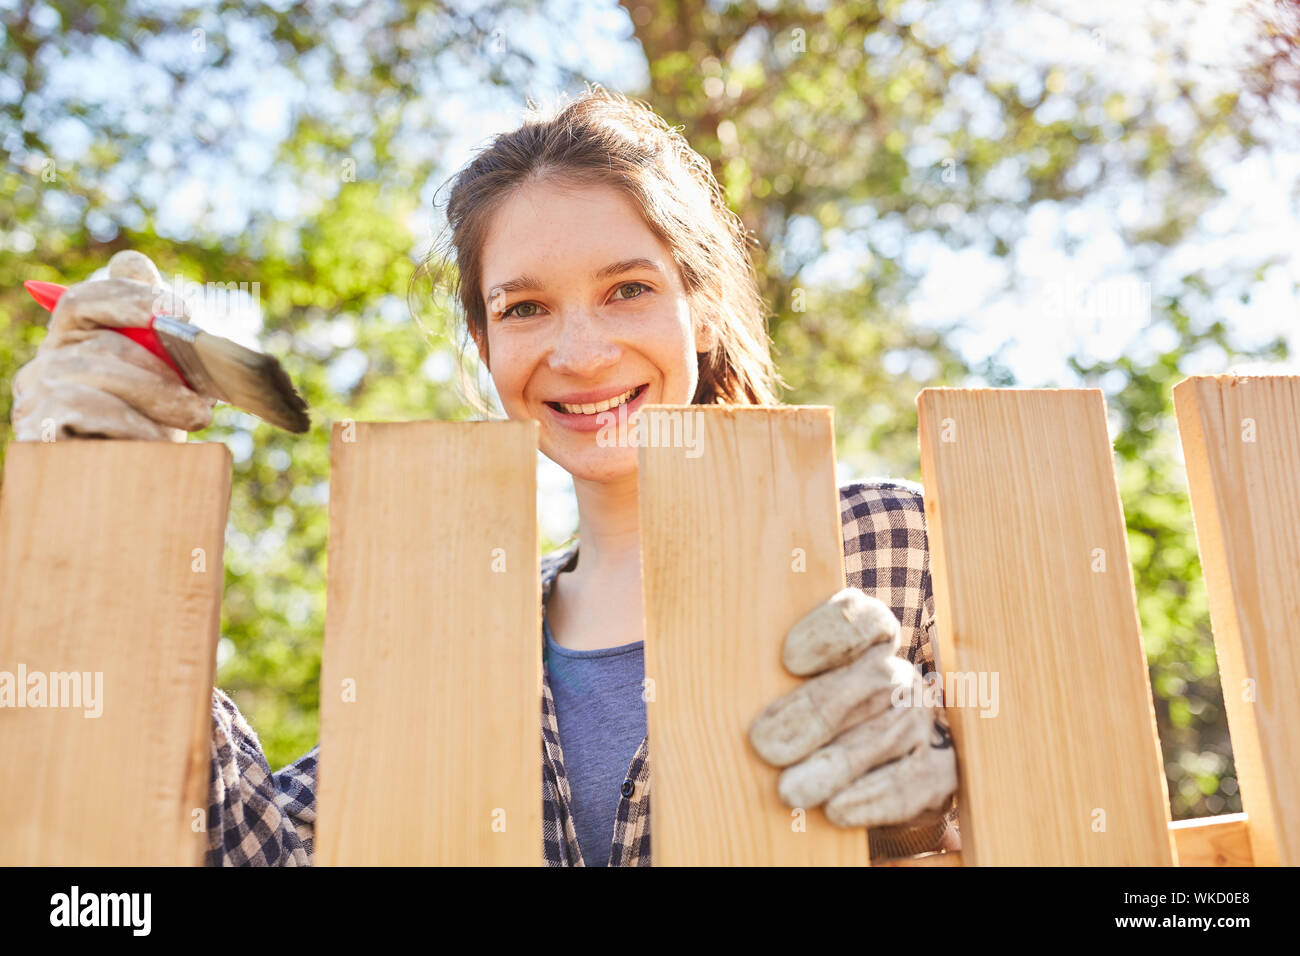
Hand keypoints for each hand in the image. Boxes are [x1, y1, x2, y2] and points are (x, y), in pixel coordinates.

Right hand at [11, 250, 215, 441]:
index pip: (84, 300)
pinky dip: (129, 423)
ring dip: (154, 394)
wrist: (132, 508)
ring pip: (89, 368)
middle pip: (98, 341)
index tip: (179, 310)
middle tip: (203, 392)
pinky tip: (155, 442)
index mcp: (76, 342)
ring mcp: (35, 396)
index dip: (129, 293)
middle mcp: (47, 363)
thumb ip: (172, 350)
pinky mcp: (35, 430)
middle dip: (159, 364)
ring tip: (195, 417)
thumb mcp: (170, 389)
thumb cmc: (152, 439)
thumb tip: (184, 318)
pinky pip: (82, 408)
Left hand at [748, 588, 957, 829]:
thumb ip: (771, 683)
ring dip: (835, 765)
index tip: (790, 659)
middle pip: (872, 679)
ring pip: (887, 735)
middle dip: (816, 712)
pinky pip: (911, 783)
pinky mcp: (937, 770)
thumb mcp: (790, 690)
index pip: (865, 619)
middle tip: (765, 745)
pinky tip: (836, 811)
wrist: (870, 775)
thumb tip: (731, 696)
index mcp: (867, 642)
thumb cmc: (810, 720)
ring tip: (789, 791)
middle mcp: (899, 676)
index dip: (832, 632)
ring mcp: (922, 721)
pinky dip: (871, 799)